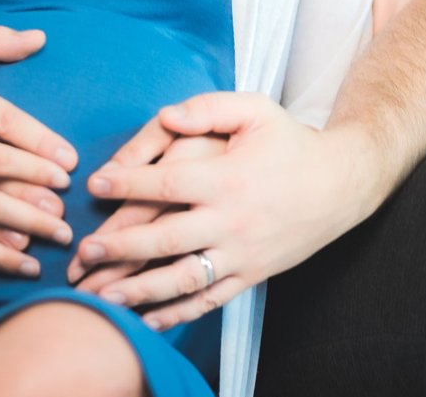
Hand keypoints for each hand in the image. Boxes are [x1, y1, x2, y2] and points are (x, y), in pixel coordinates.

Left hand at [75, 92, 381, 330]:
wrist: (340, 184)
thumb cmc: (291, 143)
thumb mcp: (256, 110)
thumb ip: (209, 108)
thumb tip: (167, 116)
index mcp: (228, 177)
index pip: (167, 182)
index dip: (127, 183)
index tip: (95, 184)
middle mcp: (231, 220)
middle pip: (166, 238)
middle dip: (120, 246)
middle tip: (84, 250)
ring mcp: (240, 253)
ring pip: (183, 279)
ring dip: (139, 290)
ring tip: (103, 295)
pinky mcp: (250, 275)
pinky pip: (209, 300)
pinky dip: (177, 314)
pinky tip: (147, 318)